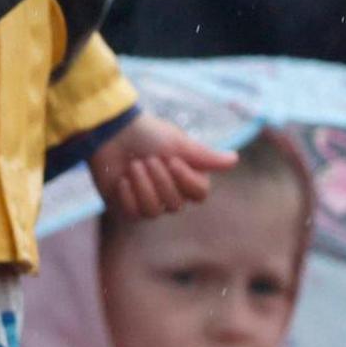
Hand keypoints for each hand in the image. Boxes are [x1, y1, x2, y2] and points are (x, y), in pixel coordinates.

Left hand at [89, 112, 237, 220]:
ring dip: (142, 186)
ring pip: (154, 211)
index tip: (171, 159)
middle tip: (146, 158)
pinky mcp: (128, 208)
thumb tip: (234, 160)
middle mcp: (171, 193)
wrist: (111, 133)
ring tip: (133, 165)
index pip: (200, 194)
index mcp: (188, 177)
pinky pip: (134, 213)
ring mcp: (150, 202)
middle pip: (175, 204)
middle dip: (159, 179)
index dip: (186, 180)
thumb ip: (204, 156)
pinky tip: (122, 180)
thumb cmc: (147, 134)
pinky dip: (127, 195)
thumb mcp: (177, 143)